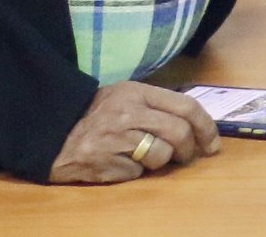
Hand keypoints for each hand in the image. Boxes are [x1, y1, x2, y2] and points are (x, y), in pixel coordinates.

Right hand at [49, 81, 217, 184]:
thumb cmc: (96, 115)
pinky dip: (135, 171)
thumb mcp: (125, 97)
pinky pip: (137, 173)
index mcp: (137, 93)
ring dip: (160, 161)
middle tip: (186, 156)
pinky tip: (121, 162)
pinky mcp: (106, 164)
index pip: (186, 106)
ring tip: (144, 156)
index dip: (206, 126)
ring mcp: (116, 140)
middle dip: (189, 149)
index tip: (213, 143)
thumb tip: (195, 125)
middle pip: (179, 133)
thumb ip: (158, 106)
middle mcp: (128, 113)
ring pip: (161, 155)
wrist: (52, 131)